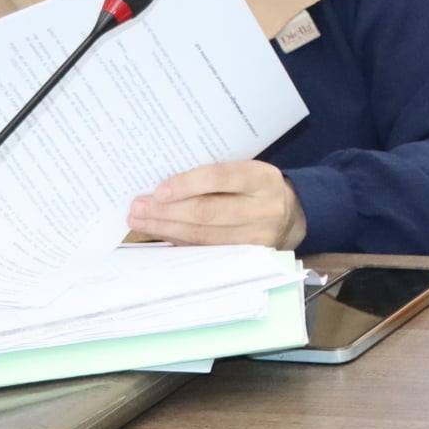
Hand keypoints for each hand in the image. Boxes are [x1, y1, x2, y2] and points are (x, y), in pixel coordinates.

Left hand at [128, 160, 305, 248]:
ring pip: (203, 235)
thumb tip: (164, 186)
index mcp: (262, 178)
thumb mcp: (246, 172)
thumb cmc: (256, 188)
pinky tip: (160, 232)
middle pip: (208, 212)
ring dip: (166, 228)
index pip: (221, 178)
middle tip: (138, 207)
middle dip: (167, 211)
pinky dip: (179, 241)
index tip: (158, 190)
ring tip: (140, 220)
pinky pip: (206, 250)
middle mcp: (263, 209)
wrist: (291, 216)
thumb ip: (214, 176)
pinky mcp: (246, 257)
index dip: (188, 184)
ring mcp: (256, 237)